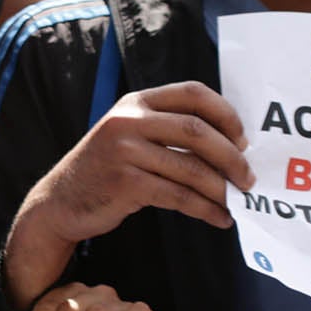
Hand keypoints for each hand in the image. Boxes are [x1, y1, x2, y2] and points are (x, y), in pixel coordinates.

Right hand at [8, 81, 250, 309]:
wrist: (61, 200)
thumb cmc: (106, 168)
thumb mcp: (129, 134)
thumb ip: (166, 129)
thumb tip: (230, 147)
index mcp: (136, 101)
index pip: (192, 92)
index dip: (225, 113)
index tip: (243, 139)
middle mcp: (129, 120)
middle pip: (197, 130)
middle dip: (232, 157)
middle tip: (249, 178)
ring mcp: (125, 151)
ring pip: (191, 168)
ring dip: (222, 189)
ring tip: (237, 202)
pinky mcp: (126, 183)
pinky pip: (179, 196)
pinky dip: (206, 210)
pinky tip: (219, 218)